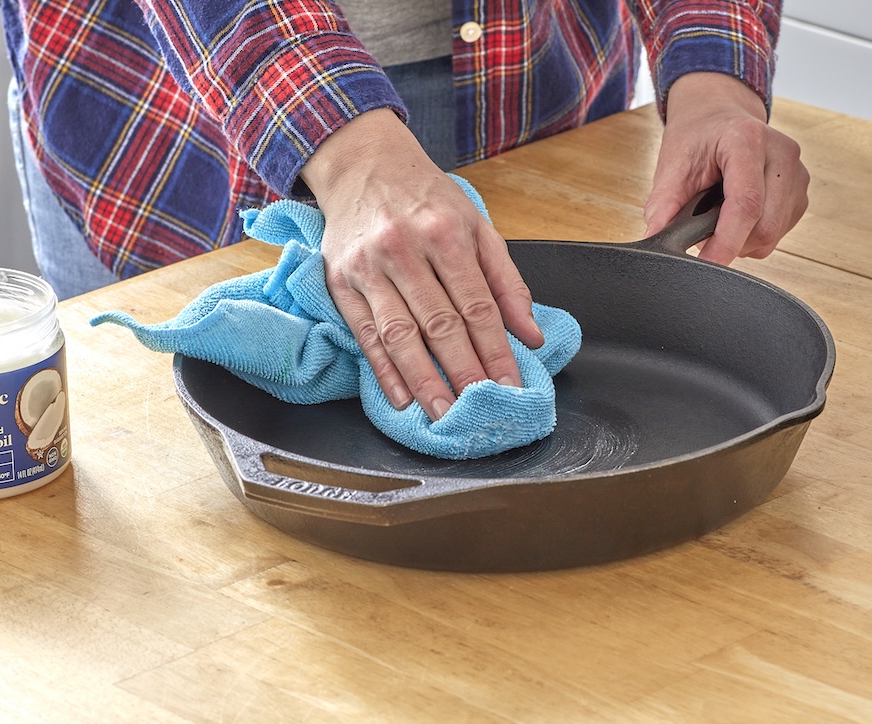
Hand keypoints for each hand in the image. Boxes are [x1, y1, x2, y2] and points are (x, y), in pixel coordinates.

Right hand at [300, 109, 544, 420]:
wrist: (363, 162)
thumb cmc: (426, 197)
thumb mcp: (476, 225)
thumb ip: (506, 281)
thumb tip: (531, 335)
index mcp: (446, 233)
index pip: (478, 306)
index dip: (496, 351)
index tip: (510, 386)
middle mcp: (405, 250)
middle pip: (440, 324)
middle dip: (464, 373)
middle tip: (480, 411)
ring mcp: (369, 266)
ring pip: (400, 335)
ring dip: (423, 380)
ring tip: (442, 414)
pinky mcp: (340, 280)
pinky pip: (364, 333)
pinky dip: (382, 370)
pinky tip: (400, 397)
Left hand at [643, 72, 808, 263]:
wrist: (719, 117)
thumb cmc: (698, 138)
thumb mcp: (672, 165)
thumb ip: (663, 203)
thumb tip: (656, 237)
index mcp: (747, 140)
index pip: (746, 203)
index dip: (726, 242)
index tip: (705, 263)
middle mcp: (781, 153)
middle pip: (764, 225)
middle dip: (731, 243)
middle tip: (703, 234)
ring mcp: (797, 172)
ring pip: (773, 234)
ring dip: (742, 241)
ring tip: (718, 217)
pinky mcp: (801, 191)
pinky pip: (779, 232)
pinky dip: (754, 236)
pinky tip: (738, 215)